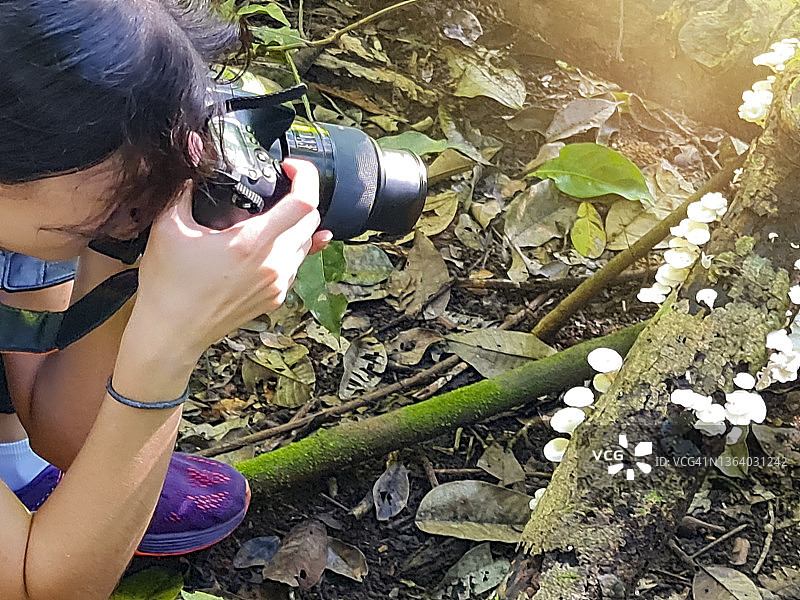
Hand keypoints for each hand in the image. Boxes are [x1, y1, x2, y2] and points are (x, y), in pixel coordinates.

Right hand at [119, 159, 325, 380]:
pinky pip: (296, 265)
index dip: (306, 178)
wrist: (172, 334)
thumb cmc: (168, 286)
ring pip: (306, 244)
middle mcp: (273, 265)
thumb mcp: (169, 228)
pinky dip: (292, 247)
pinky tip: (279, 240)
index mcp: (252, 244)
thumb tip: (191, 155)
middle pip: (311, 221)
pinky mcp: (276, 298)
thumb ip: (184, 188)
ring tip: (277, 212)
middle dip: (302, 196)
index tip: (291, 168)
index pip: (304, 203)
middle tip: (283, 185)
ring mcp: (278, 284)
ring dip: (298, 224)